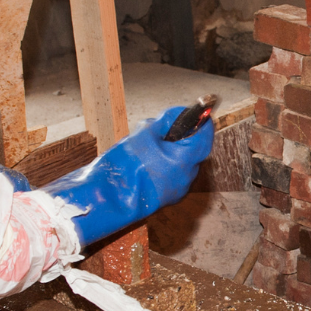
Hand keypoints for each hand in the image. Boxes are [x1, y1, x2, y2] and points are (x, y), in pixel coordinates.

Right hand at [40, 106, 214, 245]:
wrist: (106, 198)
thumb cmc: (124, 165)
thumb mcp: (144, 133)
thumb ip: (165, 123)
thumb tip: (176, 116)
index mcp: (184, 160)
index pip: (204, 136)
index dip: (200, 121)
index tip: (195, 112)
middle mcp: (187, 176)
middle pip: (193, 149)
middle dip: (181, 136)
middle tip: (162, 128)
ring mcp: (178, 189)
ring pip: (182, 162)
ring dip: (172, 151)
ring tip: (148, 147)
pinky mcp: (168, 196)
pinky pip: (173, 174)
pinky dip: (165, 164)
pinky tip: (146, 162)